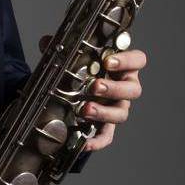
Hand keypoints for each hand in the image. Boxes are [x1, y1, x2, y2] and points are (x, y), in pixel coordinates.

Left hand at [39, 35, 145, 152]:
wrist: (76, 89)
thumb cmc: (85, 69)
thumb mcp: (75, 56)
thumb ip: (64, 48)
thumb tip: (46, 42)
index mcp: (123, 67)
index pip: (138, 60)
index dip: (127, 60)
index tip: (108, 61)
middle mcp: (125, 87)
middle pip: (133, 89)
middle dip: (114, 88)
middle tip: (95, 86)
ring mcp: (117, 107)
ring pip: (121, 114)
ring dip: (104, 112)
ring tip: (85, 109)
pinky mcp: (107, 126)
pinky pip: (107, 136)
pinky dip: (98, 141)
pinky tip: (85, 142)